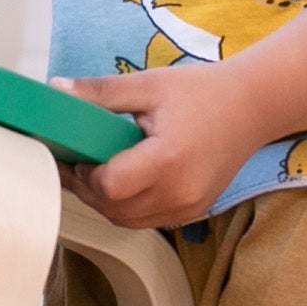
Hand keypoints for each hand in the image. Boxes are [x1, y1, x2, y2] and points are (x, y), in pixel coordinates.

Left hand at [64, 65, 264, 228]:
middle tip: (78, 161)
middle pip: (113, 209)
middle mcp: (180, 191)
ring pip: (125, 220)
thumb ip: (101, 91)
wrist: (252, 108)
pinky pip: (145, 220)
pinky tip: (124, 179)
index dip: (85, 173)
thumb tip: (55, 89)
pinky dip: (127, 206)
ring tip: (99, 170)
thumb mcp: (149, 85)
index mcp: (168, 159)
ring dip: (105, 201)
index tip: (76, 153)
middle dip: (88, 189)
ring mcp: (187, 207)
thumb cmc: (202, 92)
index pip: (109, 186)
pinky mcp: (190, 212)